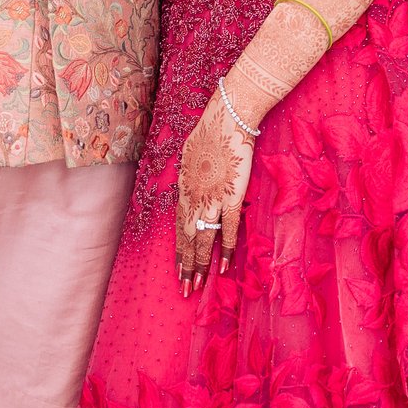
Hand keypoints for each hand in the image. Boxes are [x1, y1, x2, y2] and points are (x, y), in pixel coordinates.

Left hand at [173, 94, 254, 293]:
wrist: (227, 119)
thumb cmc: (210, 131)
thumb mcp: (189, 154)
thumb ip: (189, 174)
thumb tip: (188, 184)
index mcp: (183, 188)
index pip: (179, 226)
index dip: (178, 249)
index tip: (177, 268)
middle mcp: (193, 198)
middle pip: (186, 238)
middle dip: (184, 265)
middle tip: (182, 288)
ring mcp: (211, 200)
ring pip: (202, 240)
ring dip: (199, 264)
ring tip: (196, 285)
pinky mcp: (231, 198)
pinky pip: (227, 230)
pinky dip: (226, 250)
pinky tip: (224, 267)